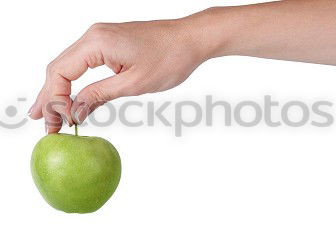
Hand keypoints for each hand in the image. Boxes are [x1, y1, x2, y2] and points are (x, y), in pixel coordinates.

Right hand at [28, 18, 206, 132]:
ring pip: (69, 66)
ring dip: (59, 91)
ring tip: (49, 114)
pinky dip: (74, 82)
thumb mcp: (134, 84)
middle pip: (59, 68)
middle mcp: (93, 36)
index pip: (60, 73)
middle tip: (44, 124)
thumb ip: (99, 95)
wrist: (191, 39)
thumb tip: (75, 111)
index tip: (62, 123)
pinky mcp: (109, 43)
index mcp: (96, 43)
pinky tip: (70, 97)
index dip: (55, 100)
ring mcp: (100, 38)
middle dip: (50, 98)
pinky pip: (83, 63)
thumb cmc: (170, 58)